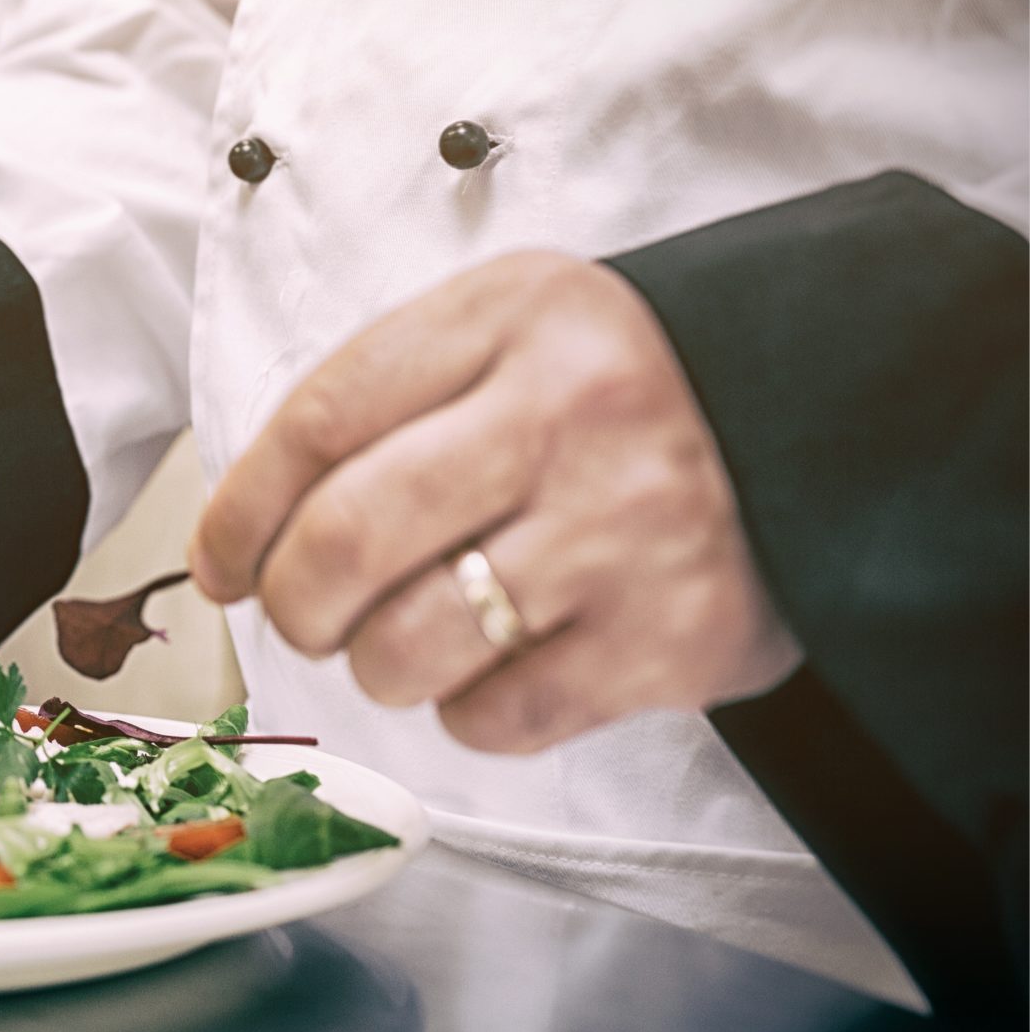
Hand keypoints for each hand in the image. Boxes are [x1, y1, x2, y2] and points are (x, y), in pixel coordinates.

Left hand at [190, 252, 797, 754]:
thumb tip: (241, 536)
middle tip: (303, 616)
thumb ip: (380, 404)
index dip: (240, 510)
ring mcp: (627, 527)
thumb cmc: (613, 392)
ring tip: (405, 640)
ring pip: (409, 644)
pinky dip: (465, 710)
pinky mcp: (673, 636)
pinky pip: (498, 714)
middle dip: (293, 603)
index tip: (218, 562)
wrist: (814, 426)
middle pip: (347, 538)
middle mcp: (570, 413)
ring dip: (376, 664)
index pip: (319, 421)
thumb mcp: (504, 334)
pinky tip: (494, 665)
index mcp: (510, 317)